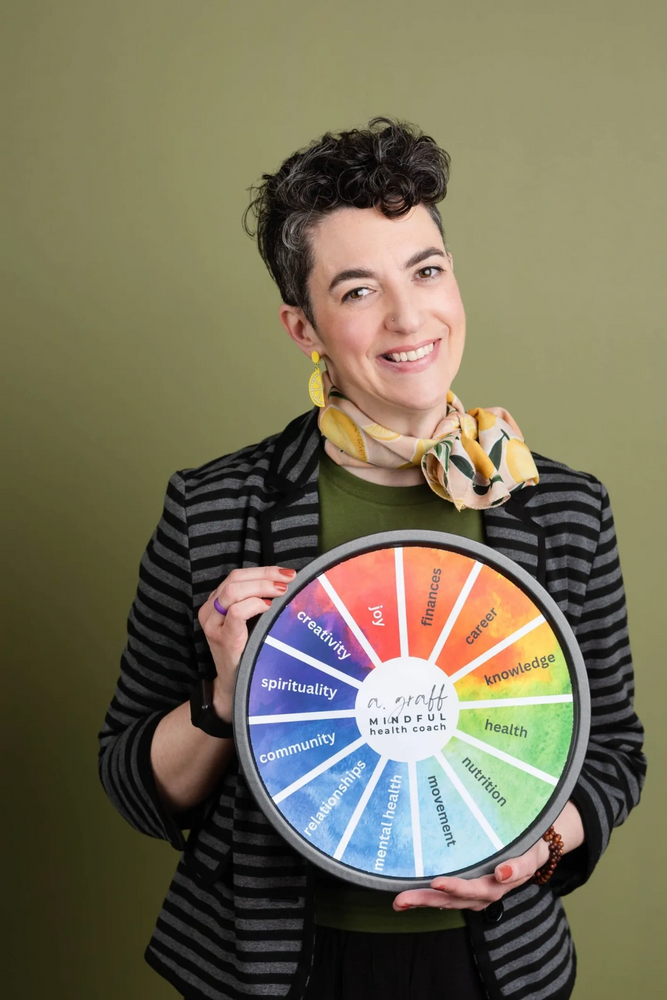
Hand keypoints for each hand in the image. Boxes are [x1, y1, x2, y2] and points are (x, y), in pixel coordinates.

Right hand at [198, 566, 296, 720]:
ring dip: (262, 587)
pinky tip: (269, 607)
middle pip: (235, 578)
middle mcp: (210, 610)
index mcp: (215, 603)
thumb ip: (257, 601)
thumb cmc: (245, 651)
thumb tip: (285, 582)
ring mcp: (213, 623)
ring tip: (281, 591)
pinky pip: (236, 611)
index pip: (237, 576)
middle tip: (288, 579)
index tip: (286, 573)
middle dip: (265, 575)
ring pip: (234, 590)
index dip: (263, 571)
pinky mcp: (221, 637)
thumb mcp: (249, 622)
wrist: (234, 685)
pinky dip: (255, 604)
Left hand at [393, 838, 549, 912]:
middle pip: (451, 900)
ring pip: (444, 901)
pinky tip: (411, 897)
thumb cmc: (531, 848)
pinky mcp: (468, 890)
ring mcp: (474, 894)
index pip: (471, 888)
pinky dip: (428, 898)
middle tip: (400, 900)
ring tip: (398, 902)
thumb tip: (502, 874)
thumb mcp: (531, 855)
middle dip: (425, 899)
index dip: (454, 887)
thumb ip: (520, 866)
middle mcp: (482, 894)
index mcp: (496, 886)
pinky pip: (445, 897)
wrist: (535, 850)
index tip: (436, 882)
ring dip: (421, 902)